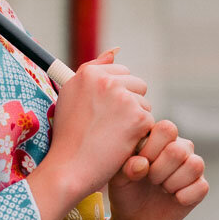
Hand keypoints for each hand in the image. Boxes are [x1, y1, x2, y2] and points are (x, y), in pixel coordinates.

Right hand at [39, 49, 153, 202]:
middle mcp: (105, 80)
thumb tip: (116, 51)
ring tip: (111, 136)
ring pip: (145, 104)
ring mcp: (122, 97)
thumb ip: (93, 71)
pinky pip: (150, 122)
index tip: (103, 113)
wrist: (69, 168)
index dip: (116, 95)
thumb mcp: (71, 96)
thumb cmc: (69, 136)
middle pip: (137, 85)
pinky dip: (139, 136)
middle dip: (129, 105)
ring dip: (135, 121)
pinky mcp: (137, 117)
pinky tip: (120, 145)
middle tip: (108, 127)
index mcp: (88, 73)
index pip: (121, 73)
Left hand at [108, 117, 207, 219]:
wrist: (134, 216)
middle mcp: (180, 147)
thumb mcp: (119, 176)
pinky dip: (184, 196)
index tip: (139, 164)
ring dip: (173, 182)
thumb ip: (126, 165)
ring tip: (161, 188)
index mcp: (160, 137)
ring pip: (195, 165)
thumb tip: (142, 163)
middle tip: (150, 179)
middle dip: (159, 170)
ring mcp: (192, 166)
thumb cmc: (126, 188)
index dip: (152, 149)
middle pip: (179, 150)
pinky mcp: (200, 187)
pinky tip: (173, 198)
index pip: (167, 129)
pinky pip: (201, 187)